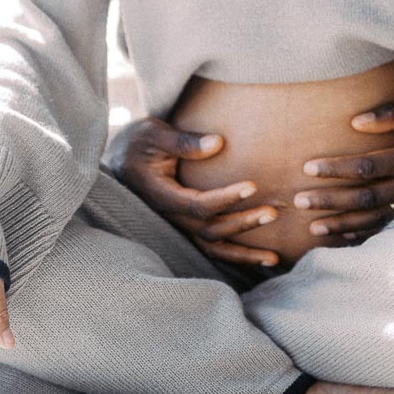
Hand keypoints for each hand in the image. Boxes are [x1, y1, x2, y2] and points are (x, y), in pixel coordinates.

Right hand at [105, 117, 281, 267]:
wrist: (119, 159)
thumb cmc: (138, 142)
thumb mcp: (154, 133)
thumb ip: (184, 141)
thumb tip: (219, 143)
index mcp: (160, 194)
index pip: (197, 204)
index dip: (226, 198)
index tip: (253, 185)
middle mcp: (168, 216)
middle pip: (209, 230)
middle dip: (242, 224)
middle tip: (273, 213)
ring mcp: (176, 226)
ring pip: (211, 248)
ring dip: (243, 254)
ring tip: (274, 257)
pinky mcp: (184, 227)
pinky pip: (210, 248)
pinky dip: (235, 256)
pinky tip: (259, 259)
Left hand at [293, 89, 393, 239]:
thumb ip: (392, 112)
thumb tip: (355, 123)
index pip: (369, 166)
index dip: (337, 168)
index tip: (308, 167)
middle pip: (367, 198)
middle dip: (331, 200)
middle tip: (299, 200)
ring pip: (375, 219)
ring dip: (343, 225)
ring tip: (312, 229)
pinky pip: (386, 226)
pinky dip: (361, 235)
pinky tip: (338, 238)